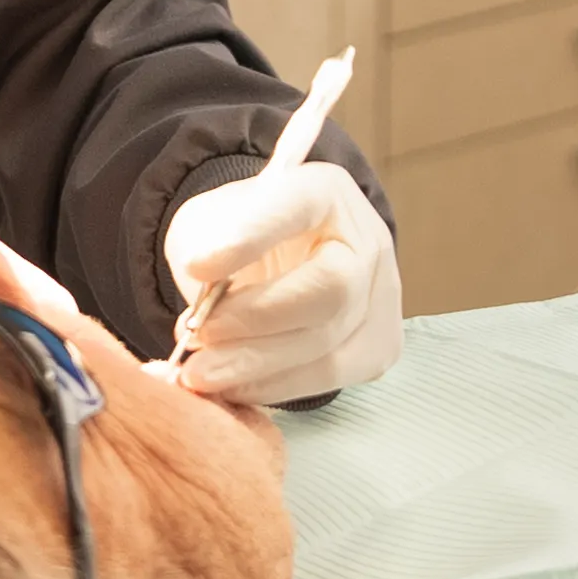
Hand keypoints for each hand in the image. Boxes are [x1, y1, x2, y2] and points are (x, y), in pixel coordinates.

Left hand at [162, 158, 401, 403]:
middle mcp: (366, 240)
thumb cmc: (243, 237)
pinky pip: (331, 376)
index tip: (197, 267)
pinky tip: (234, 386)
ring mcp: (381, 296)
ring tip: (200, 372)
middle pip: (332, 287)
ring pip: (330, 341)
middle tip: (197, 336)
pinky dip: (275, 387)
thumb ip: (203, 241)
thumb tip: (201, 278)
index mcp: (324, 191)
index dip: (249, 236)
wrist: (281, 262)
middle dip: (257, 318)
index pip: (297, 206)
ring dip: (257, 365)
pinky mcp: (379, 344)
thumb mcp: (211, 220)